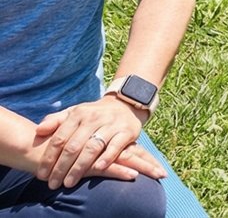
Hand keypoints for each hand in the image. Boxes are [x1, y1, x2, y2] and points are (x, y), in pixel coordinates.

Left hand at [33, 97, 158, 189]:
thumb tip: (38, 131)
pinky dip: (106, 158)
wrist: (124, 105)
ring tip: (69, 183)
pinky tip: (97, 169)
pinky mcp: (127, 131)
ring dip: (79, 168)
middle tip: (53, 184)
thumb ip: (55, 121)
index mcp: (78, 114)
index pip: (59, 138)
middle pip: (73, 146)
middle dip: (61, 168)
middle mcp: (94, 118)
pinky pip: (115, 146)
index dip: (49, 158)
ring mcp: (111, 124)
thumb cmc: (92, 115)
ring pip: (92, 148)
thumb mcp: (74, 113)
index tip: (41, 175)